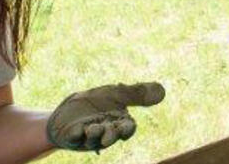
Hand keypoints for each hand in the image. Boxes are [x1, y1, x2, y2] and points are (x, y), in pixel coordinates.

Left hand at [47, 82, 164, 151]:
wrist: (65, 112)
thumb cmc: (93, 104)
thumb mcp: (114, 94)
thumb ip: (137, 94)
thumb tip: (163, 90)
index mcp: (117, 123)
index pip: (127, 129)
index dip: (127, 129)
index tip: (128, 125)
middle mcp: (104, 132)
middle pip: (111, 136)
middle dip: (111, 135)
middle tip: (109, 133)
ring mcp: (87, 136)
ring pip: (93, 139)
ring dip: (94, 134)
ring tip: (92, 129)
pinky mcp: (71, 136)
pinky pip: (74, 138)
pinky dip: (75, 135)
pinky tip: (76, 130)